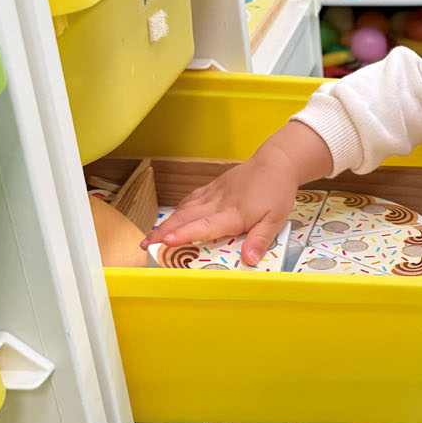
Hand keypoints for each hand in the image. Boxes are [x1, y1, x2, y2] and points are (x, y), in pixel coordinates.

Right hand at [141, 121, 331, 265]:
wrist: (276, 162)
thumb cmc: (276, 191)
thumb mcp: (275, 219)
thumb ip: (260, 240)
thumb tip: (249, 259)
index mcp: (232, 214)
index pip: (204, 226)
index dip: (184, 234)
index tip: (166, 241)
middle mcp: (218, 204)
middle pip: (186, 218)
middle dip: (163, 232)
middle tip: (145, 245)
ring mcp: (213, 194)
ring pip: (185, 209)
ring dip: (166, 222)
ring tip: (151, 236)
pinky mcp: (213, 188)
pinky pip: (191, 199)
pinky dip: (178, 209)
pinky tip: (172, 217)